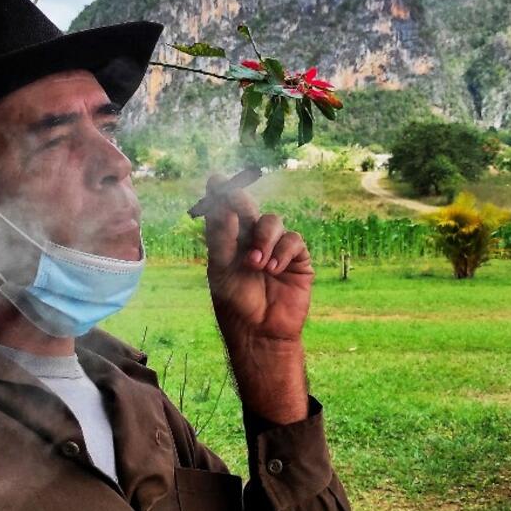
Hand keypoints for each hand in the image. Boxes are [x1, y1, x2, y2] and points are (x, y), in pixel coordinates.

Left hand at [202, 174, 312, 423]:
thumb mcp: (221, 270)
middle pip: (250, 209)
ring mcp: (276, 247)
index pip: (226, 211)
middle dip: (241, 201)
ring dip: (264, 238)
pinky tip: (273, 269)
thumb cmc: (236, 303)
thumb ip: (221, 239)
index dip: (222, 193)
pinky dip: (282, 251)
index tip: (215, 178)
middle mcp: (252, 239)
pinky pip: (293, 240)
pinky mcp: (296, 258)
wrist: (260, 331)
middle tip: (234, 198)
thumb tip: (227, 208)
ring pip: (273, 221)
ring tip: (256, 263)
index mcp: (230, 241)